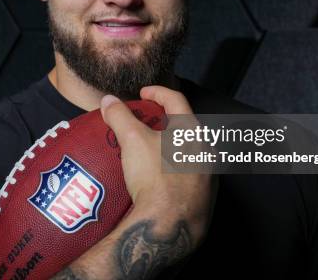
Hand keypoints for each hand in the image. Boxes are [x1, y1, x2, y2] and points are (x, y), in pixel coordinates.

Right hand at [100, 85, 217, 248]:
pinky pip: (186, 176)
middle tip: (142, 122)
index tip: (142, 93)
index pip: (177, 100)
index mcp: (194, 132)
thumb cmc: (155, 177)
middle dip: (162, 121)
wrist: (168, 226)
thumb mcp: (132, 140)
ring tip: (145, 151)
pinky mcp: (204, 200)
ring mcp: (208, 178)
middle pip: (183, 127)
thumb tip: (109, 101)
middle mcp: (207, 152)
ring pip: (186, 153)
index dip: (157, 92)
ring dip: (167, 147)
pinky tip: (155, 178)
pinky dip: (171, 169)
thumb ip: (120, 116)